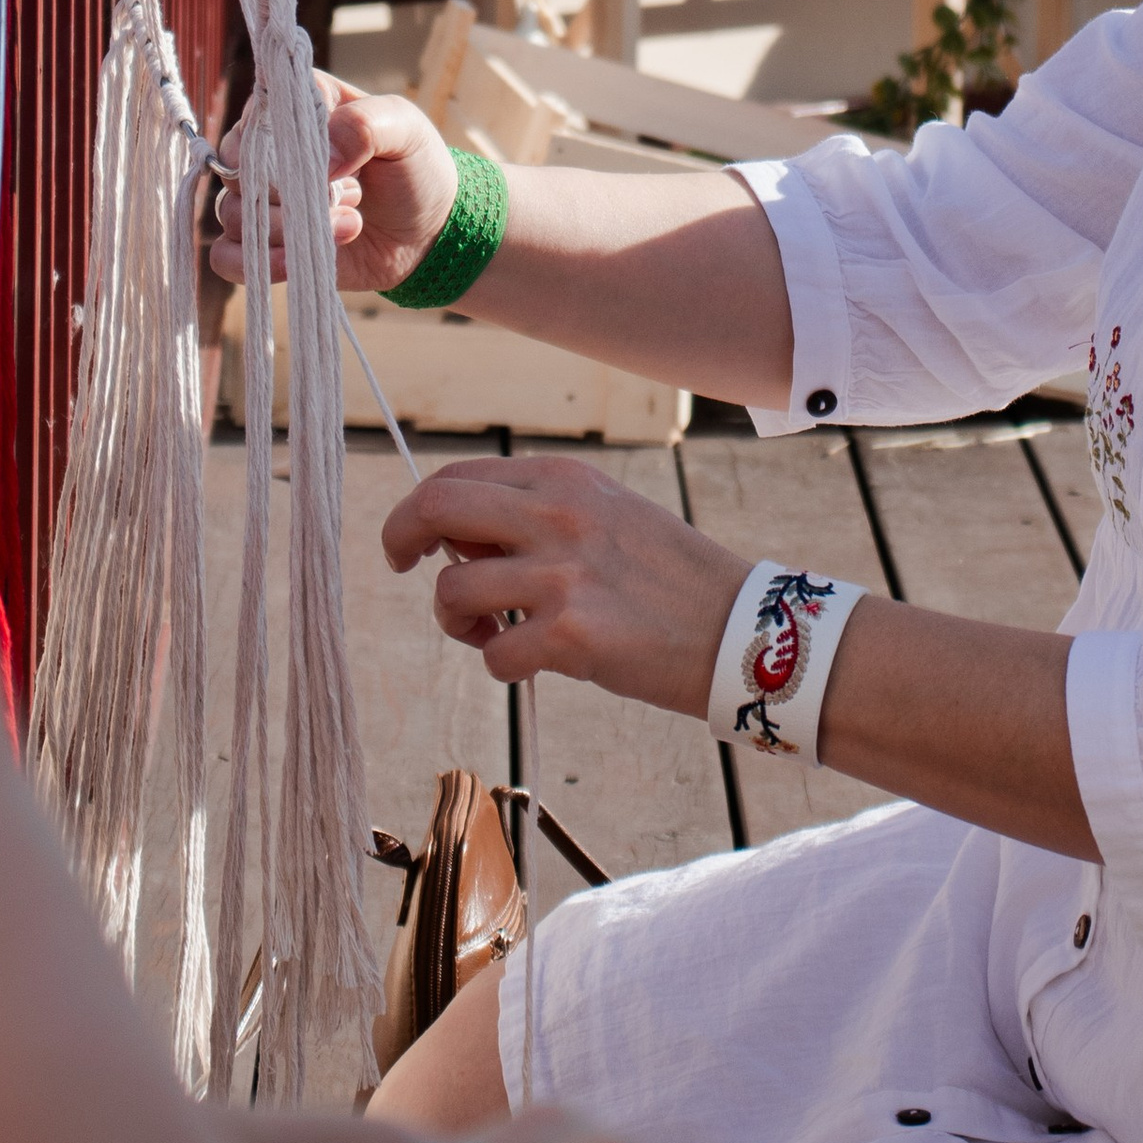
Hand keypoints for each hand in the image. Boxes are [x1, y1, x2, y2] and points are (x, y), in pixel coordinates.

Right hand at [208, 75, 459, 293]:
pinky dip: (257, 262)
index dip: (276, 142)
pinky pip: (226, 256)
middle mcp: (272, 151)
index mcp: (300, 108)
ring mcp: (266, 200)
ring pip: (233, 213)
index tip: (319, 163)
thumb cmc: (416, 168)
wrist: (429, 232)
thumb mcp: (404, 130)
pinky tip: (296, 260)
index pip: (256, 113)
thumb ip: (364, 126)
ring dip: (288, 228)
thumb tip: (322, 158)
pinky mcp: (268, 244)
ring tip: (348, 225)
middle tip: (342, 195)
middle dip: (285, 192)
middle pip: (236, 167)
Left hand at [383, 452, 747, 710]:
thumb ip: (537, 515)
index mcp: (564, 480)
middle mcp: (557, 515)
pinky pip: (494, 654)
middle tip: (403, 568)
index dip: (419, 509)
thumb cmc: (669, 579)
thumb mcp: (606, 516)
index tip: (416, 542)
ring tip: (494, 633)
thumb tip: (460, 540)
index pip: (456, 476)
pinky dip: (502, 665)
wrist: (741, 629)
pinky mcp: (570, 635)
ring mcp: (562, 574)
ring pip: (452, 590)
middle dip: (401, 538)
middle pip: (436, 508)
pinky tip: (534, 663)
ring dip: (456, 621)